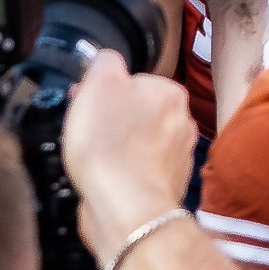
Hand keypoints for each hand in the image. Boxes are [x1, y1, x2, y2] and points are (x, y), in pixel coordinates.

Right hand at [63, 48, 200, 262]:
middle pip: (136, 112)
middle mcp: (181, 124)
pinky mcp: (164, 188)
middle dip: (111, 121)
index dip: (103, 93)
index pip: (132, 81)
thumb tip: (106, 59)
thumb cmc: (112, 148)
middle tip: (88, 133)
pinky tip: (108, 181)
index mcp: (169, 93)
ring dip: (116, 150)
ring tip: (96, 161)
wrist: (125, 210)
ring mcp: (176, 159)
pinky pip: (138, 173)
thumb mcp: (99, 83)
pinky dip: (122, 176)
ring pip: (137, 143)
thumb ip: (105, 61)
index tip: (87, 105)